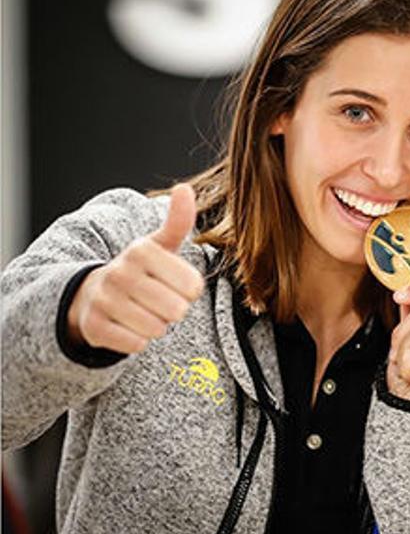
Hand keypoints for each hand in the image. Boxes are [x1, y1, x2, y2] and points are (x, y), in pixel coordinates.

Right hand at [67, 184, 203, 352]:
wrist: (91, 294)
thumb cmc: (139, 270)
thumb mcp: (159, 244)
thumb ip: (179, 221)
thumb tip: (185, 188)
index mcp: (142, 251)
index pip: (193, 286)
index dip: (189, 291)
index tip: (173, 283)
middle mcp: (120, 272)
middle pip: (177, 310)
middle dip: (174, 310)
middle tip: (158, 301)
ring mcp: (104, 299)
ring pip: (157, 329)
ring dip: (156, 326)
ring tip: (143, 311)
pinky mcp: (94, 327)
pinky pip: (136, 345)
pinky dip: (138, 341)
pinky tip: (127, 326)